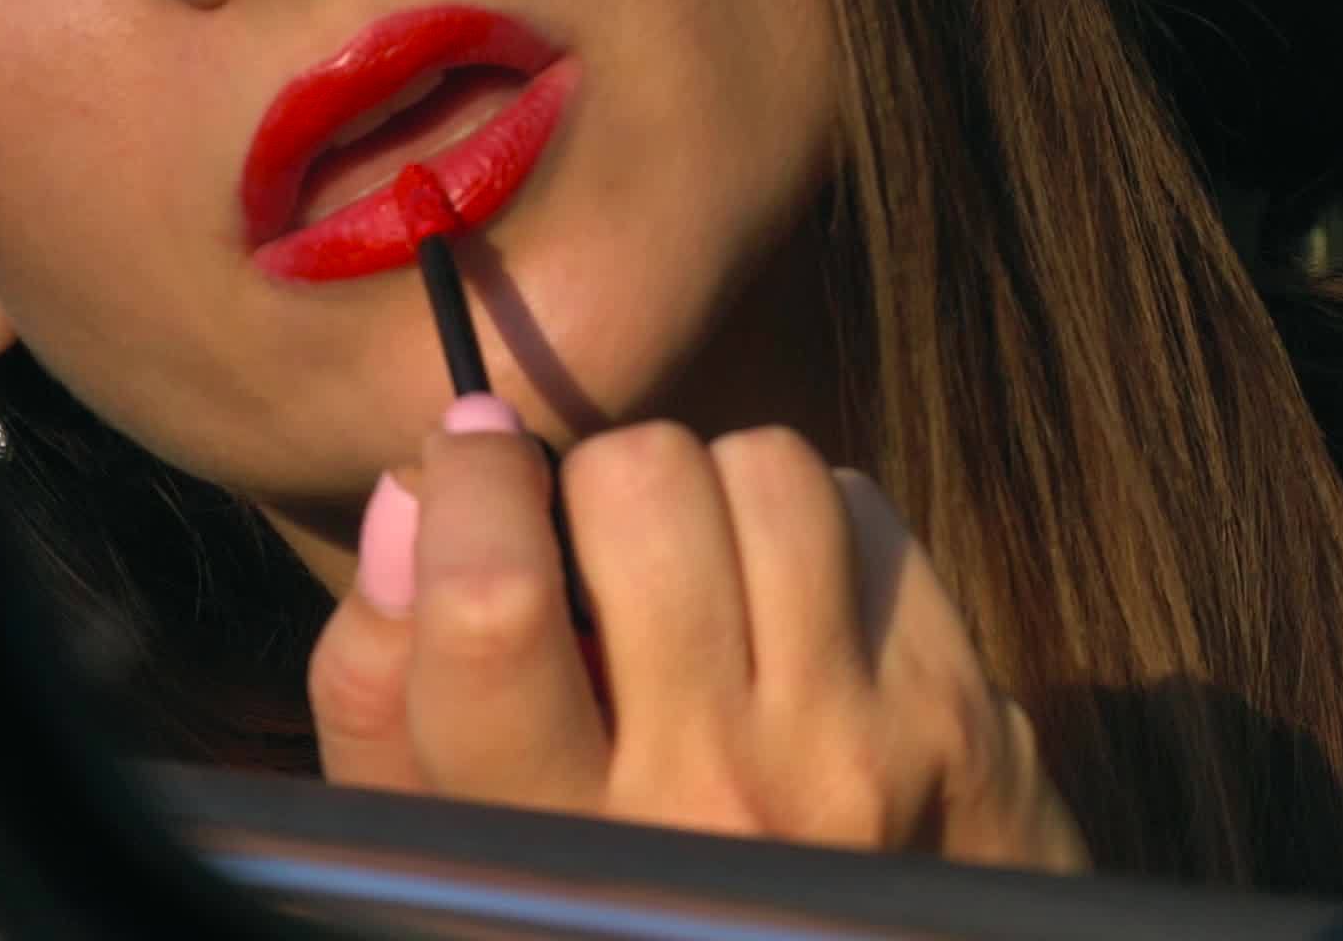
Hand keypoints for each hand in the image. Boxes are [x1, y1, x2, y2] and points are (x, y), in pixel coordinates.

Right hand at [309, 403, 1088, 870]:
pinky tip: (798, 614)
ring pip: (771, 471)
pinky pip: (868, 510)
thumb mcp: (453, 841)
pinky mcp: (956, 708)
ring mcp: (856, 746)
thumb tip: (417, 489)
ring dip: (725, 489)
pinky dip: (822, 529)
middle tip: (606, 539)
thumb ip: (385, 689)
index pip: (494, 610)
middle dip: (608, 477)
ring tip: (707, 570)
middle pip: (646, 491)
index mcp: (560, 846)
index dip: (474, 489)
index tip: (476, 449)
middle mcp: (716, 798)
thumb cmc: (609, 892)